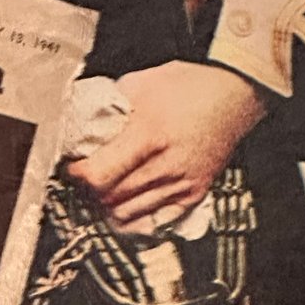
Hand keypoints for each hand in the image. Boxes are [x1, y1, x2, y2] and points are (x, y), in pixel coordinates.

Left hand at [67, 61, 264, 231]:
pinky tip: (125, 207)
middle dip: (89, 191)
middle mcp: (165, 164)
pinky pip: (156, 222)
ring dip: (108, 206)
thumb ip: (111, 103)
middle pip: (110, 198)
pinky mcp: (193, 195)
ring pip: (129, 214)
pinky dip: (135, 220)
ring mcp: (181, 183)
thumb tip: (84, 119)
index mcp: (148, 133)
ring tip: (100, 191)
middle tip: (82, 179)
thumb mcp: (141, 82)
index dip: (78, 175)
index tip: (71, 167)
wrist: (233, 95)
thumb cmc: (189, 85)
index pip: (99, 174)